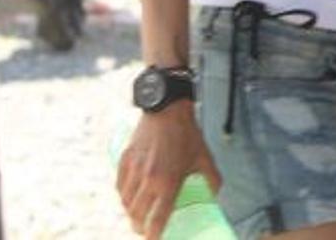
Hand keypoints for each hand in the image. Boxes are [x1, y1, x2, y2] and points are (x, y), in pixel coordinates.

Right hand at [116, 102, 221, 238]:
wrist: (167, 109)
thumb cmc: (187, 134)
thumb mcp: (204, 158)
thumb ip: (212, 179)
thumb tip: (216, 194)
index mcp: (168, 184)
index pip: (157, 219)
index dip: (154, 236)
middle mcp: (148, 181)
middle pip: (137, 215)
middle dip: (139, 227)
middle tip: (145, 230)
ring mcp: (134, 171)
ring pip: (125, 203)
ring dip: (130, 213)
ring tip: (137, 216)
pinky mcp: (125, 160)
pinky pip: (119, 186)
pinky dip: (122, 196)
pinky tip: (128, 198)